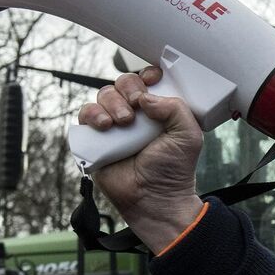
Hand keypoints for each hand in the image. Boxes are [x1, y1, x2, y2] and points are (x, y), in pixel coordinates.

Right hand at [75, 67, 204, 252]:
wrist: (153, 199)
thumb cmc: (173, 170)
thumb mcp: (188, 136)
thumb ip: (177, 109)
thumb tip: (147, 96)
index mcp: (159, 110)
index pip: (149, 81)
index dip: (147, 76)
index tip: (152, 80)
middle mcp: (136, 114)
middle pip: (124, 82)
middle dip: (128, 88)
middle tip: (136, 107)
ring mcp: (114, 124)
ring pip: (104, 95)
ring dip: (112, 103)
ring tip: (123, 122)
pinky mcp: (95, 138)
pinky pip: (85, 114)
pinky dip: (92, 114)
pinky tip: (105, 126)